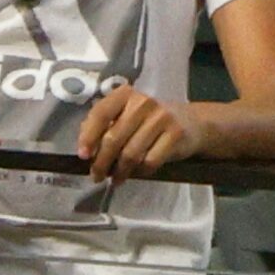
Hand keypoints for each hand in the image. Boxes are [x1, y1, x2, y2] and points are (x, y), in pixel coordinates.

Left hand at [79, 83, 202, 180]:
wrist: (191, 122)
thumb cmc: (148, 119)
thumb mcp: (125, 114)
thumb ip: (104, 125)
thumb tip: (86, 148)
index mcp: (124, 94)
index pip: (100, 114)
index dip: (88, 136)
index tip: (83, 155)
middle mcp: (142, 103)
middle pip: (114, 138)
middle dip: (102, 162)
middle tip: (96, 176)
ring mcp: (161, 118)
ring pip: (131, 153)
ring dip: (120, 171)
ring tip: (114, 179)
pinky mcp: (176, 135)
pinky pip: (150, 161)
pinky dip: (140, 171)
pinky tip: (136, 173)